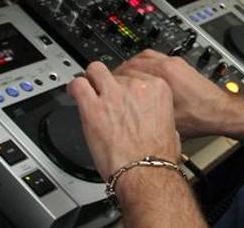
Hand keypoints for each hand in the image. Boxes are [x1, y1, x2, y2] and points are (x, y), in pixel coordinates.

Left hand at [67, 61, 180, 179]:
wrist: (146, 172)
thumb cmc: (158, 157)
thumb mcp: (170, 127)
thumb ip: (158, 115)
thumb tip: (153, 119)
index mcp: (157, 88)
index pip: (136, 73)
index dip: (125, 83)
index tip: (119, 91)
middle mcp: (136, 86)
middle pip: (116, 72)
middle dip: (108, 81)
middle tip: (102, 91)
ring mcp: (114, 94)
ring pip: (95, 70)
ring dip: (90, 79)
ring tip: (85, 87)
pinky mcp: (93, 107)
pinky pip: (78, 86)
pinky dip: (73, 88)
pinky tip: (73, 93)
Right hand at [114, 49, 243, 139]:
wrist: (221, 112)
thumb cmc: (198, 117)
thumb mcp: (165, 118)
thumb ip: (143, 110)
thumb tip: (124, 112)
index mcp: (163, 73)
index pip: (129, 67)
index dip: (114, 77)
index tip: (106, 84)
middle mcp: (169, 63)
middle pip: (136, 59)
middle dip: (121, 71)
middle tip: (111, 82)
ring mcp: (176, 63)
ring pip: (146, 57)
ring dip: (133, 67)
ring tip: (124, 81)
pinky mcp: (181, 66)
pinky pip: (157, 60)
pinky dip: (146, 67)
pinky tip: (143, 80)